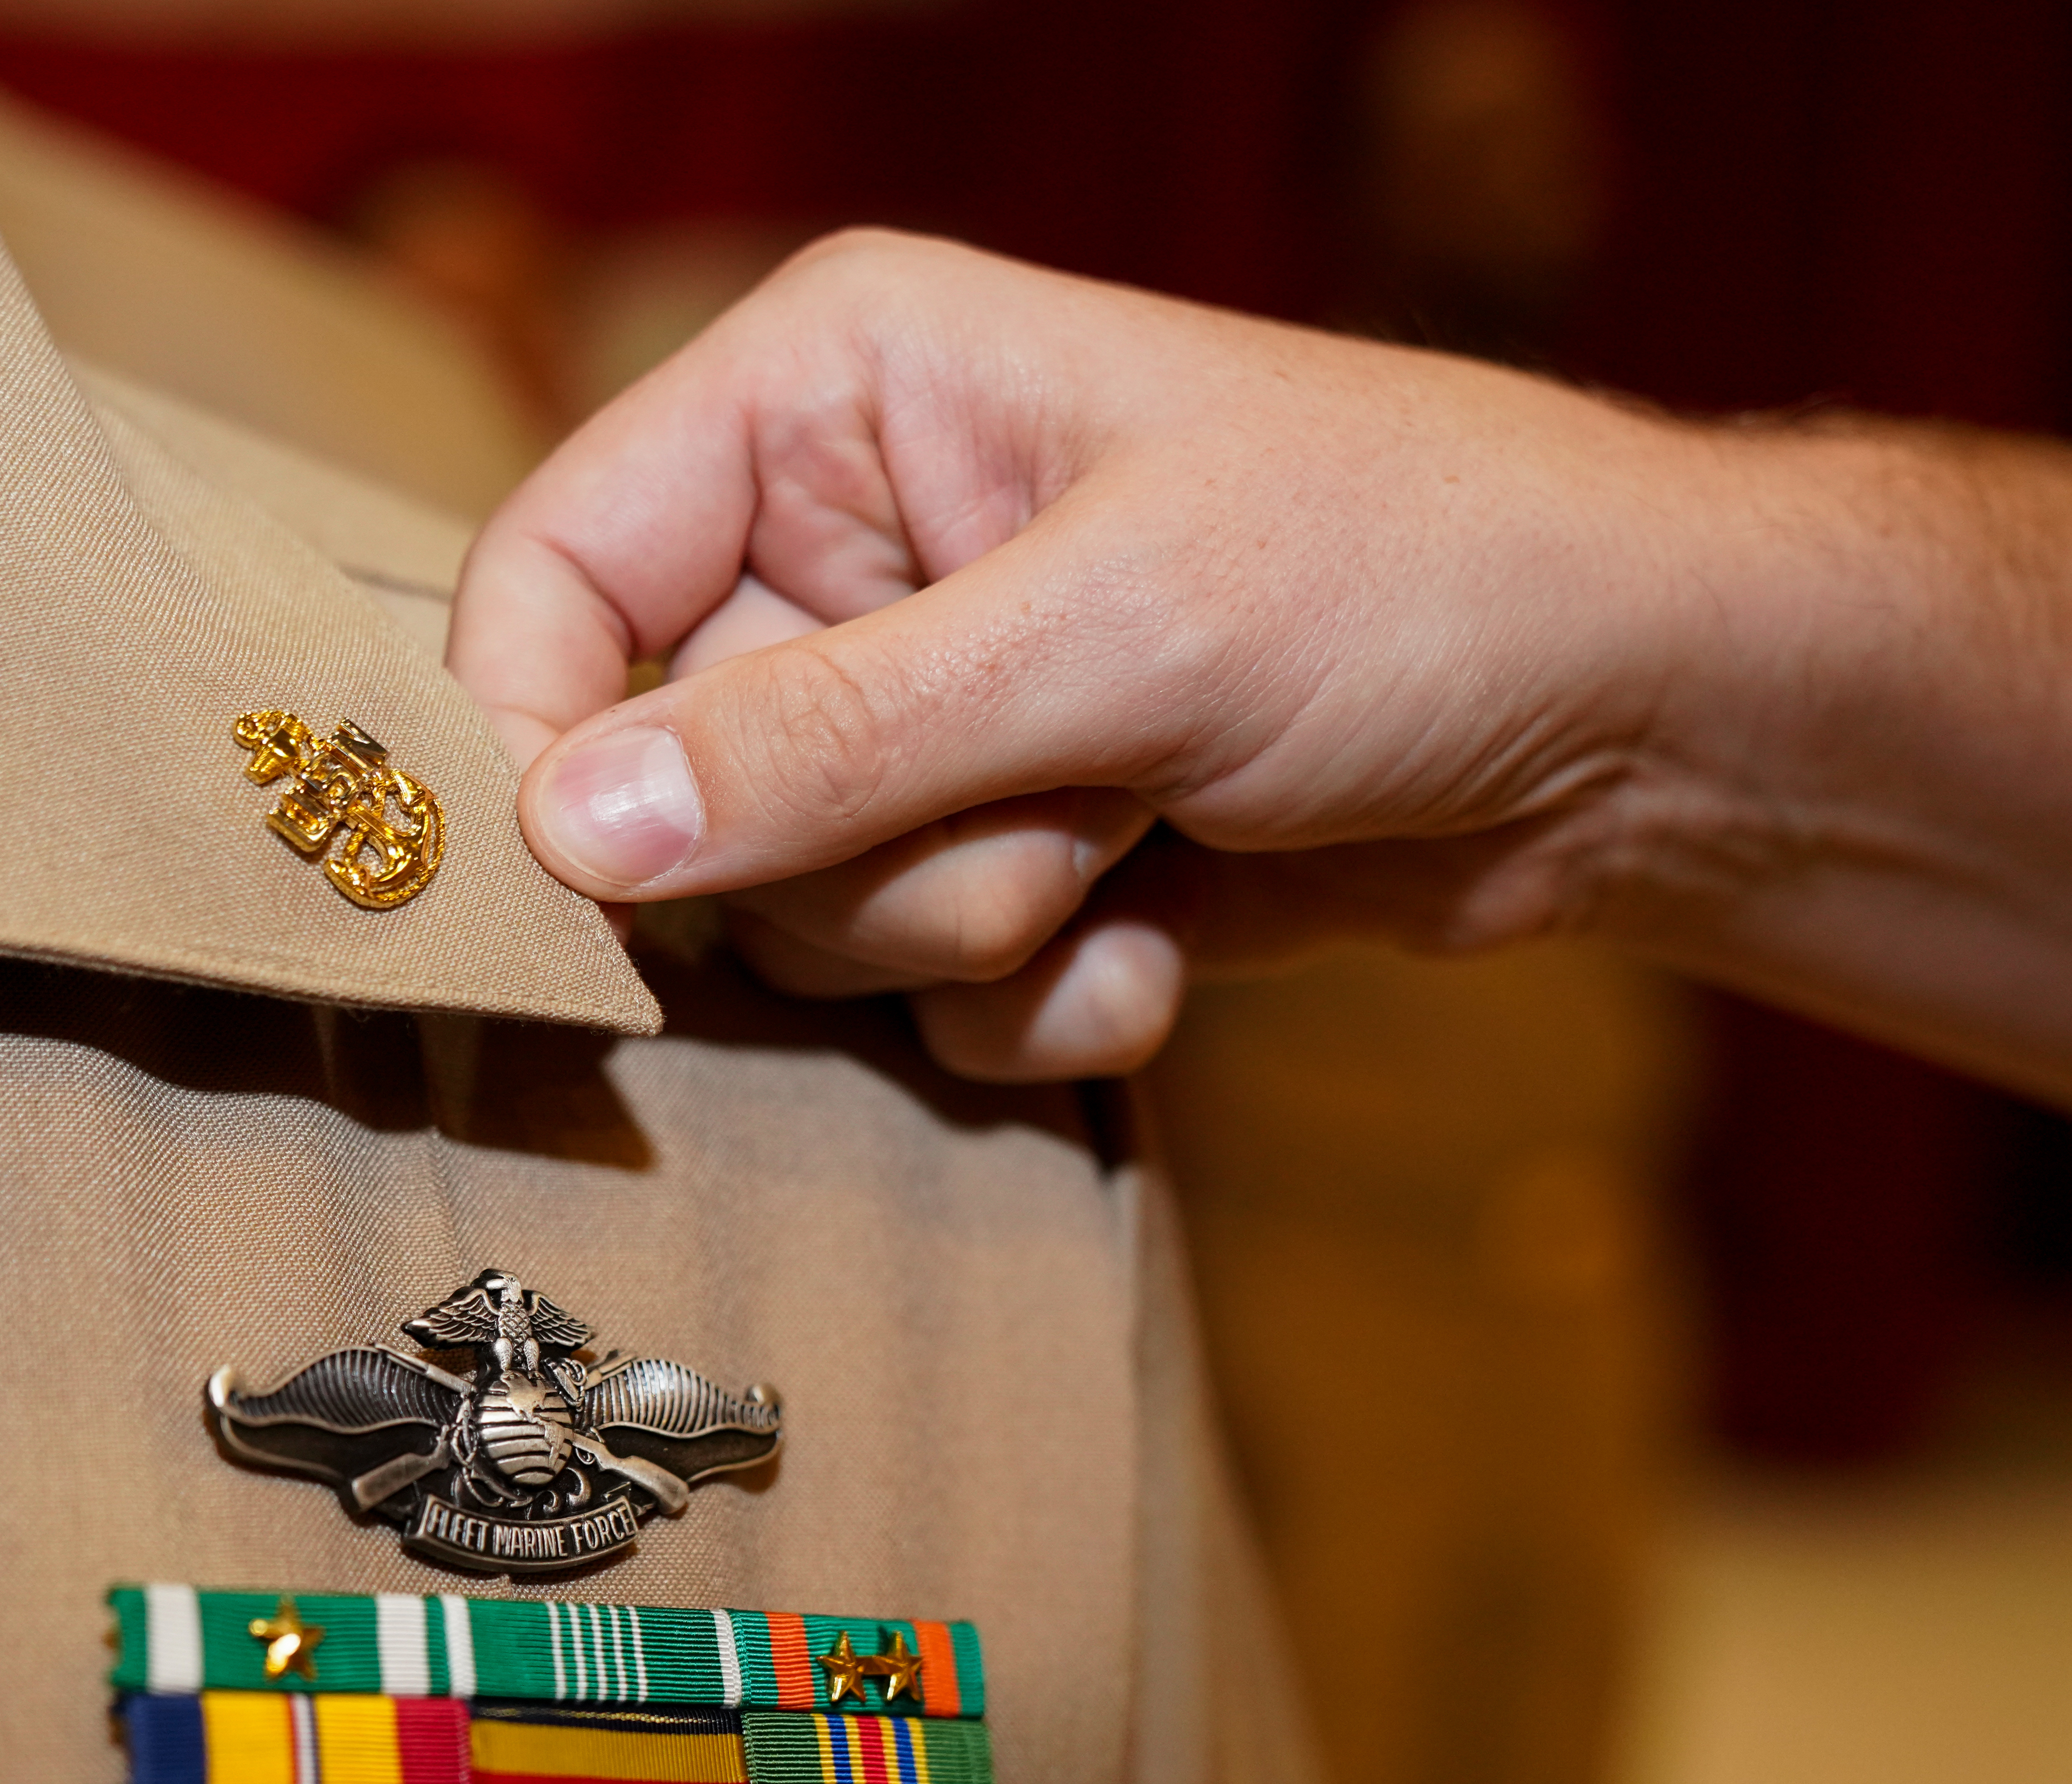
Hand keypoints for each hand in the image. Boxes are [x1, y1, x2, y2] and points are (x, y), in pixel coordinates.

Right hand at [449, 231, 1862, 1081]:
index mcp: (835, 395)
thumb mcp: (1113, 637)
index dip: (544, 735)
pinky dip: (1046, 991)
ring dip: (973, 921)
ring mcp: (920, 711)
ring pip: (794, 910)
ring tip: (1140, 836)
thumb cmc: (1412, 575)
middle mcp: (847, 546)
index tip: (595, 882)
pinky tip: (1173, 920)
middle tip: (1054, 807)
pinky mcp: (996, 846)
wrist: (1635, 716)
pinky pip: (914, 993)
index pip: (556, 565)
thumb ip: (824, 739)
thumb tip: (568, 834)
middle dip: (861, 849)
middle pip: (671, 781)